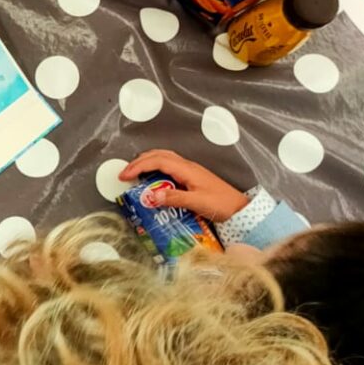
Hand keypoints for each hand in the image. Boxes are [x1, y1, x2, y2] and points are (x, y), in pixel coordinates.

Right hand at [118, 150, 248, 221]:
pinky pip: (169, 165)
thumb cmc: (221, 205)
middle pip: (159, 155)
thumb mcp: (196, 203)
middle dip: (139, 161)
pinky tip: (153, 178)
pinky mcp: (192, 177)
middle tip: (124, 173)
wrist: (240, 209)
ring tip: (135, 172)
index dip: (138, 166)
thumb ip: (173, 198)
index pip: (157, 161)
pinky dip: (156, 167)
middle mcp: (187, 166)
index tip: (124, 176)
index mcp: (186, 169)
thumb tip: (150, 197)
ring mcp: (190, 170)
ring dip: (147, 162)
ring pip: (164, 158)